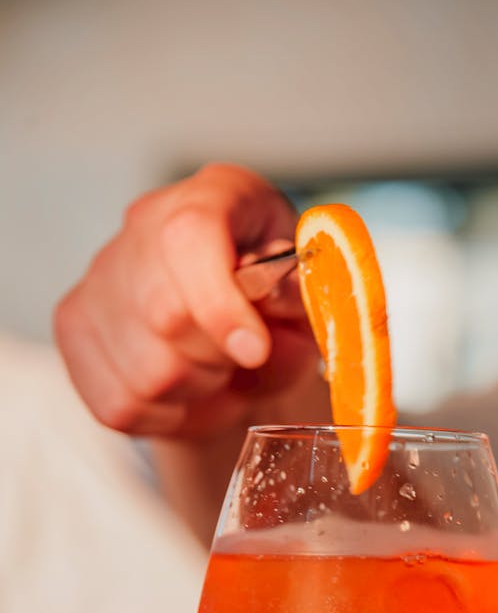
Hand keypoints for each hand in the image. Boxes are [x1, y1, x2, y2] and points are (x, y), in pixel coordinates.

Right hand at [54, 163, 317, 438]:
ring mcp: (99, 276)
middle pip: (165, 314)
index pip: (190, 236)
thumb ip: (299, 306)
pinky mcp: (74, 327)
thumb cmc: (275, 305)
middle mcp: (143, 224)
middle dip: (219, 359)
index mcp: (215, 195)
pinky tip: (187, 396)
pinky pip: (119, 404)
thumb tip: (272, 309)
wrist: (230, 323)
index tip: (254, 351)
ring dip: (196, 393)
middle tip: (242, 360)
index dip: (220, 303)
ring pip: (145, 373)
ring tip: (217, 376)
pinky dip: (165, 418)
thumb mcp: (306, 300)